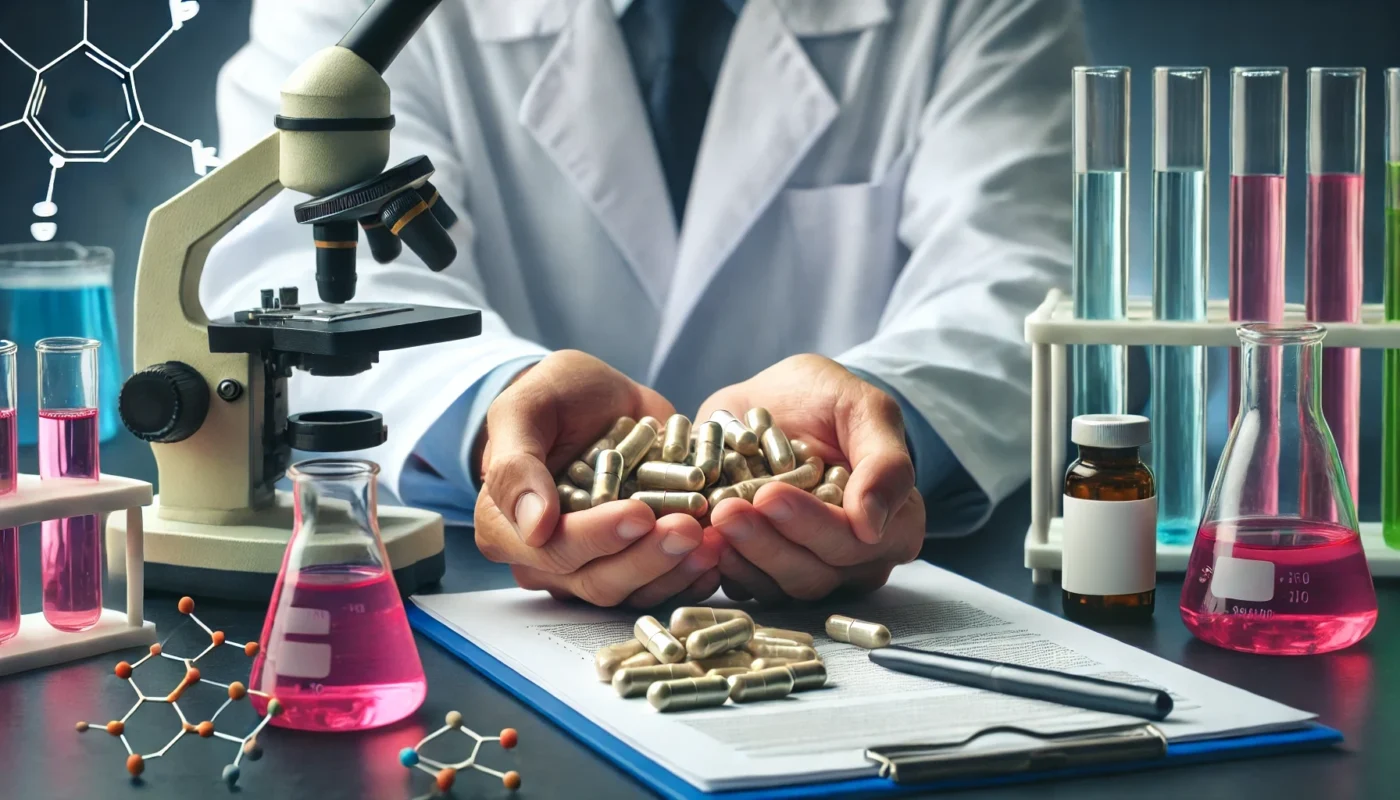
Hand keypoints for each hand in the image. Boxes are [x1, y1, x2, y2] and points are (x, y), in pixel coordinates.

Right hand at [477, 350, 723, 606]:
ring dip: (677, 570)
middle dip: (648, 557)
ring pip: (635, 591)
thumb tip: (532, 526)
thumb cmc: (553, 397)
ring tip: (713, 541)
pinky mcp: (636, 564)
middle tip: (689, 528)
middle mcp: (548, 561)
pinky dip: (694, 573)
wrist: (597, 398)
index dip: (597, 536)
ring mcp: (595, 566)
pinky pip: (664, 586)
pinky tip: (720, 552)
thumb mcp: (524, 408)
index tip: (639, 513)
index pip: (553, 549)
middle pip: (598, 580)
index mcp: (507, 528)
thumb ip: (515, 463)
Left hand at [696, 354, 923, 603]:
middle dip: (768, 542)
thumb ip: (884, 462)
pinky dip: (722, 566)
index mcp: (895, 524)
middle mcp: (856, 560)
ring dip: (742, 556)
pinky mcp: (766, 574)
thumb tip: (872, 526)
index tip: (772, 496)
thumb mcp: (865, 408)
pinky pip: (746, 586)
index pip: (857, 542)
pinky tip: (702, 540)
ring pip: (779, 585)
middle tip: (728, 509)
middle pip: (816, 572)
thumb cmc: (828, 400)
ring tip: (710, 519)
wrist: (776, 401)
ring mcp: (810, 571)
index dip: (814, 525)